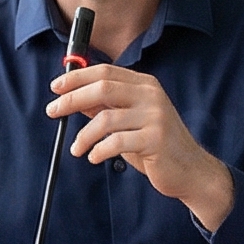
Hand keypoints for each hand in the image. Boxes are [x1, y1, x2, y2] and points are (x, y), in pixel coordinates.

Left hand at [47, 64, 234, 232]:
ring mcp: (155, 116)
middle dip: (71, 98)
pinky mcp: (155, 139)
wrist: (191, 170)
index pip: (105, 72)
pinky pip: (115, 142)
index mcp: (145, 85)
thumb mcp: (130, 122)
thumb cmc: (157, 147)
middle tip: (52, 111)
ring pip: (105, 118)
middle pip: (102, 88)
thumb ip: (106, 107)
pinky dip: (99, 150)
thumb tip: (74, 99)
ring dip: (84, 135)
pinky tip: (94, 157)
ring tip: (77, 149)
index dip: (77, 77)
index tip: (55, 87)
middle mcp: (151, 95)